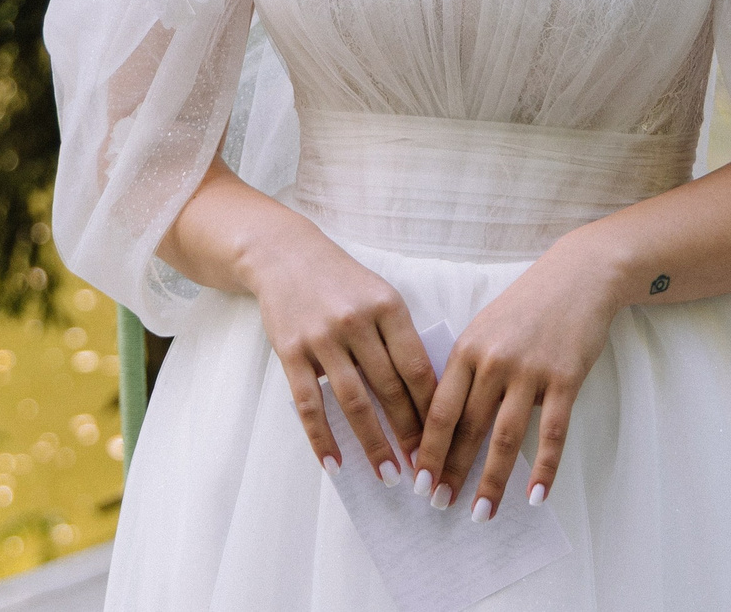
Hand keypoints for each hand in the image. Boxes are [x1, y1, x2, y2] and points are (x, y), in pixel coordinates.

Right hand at [245, 222, 437, 486]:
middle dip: (409, 434)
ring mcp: (322, 338)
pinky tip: (335, 464)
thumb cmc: (342, 282)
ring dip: (373, 444)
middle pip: (390, 389)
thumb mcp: (380, 296)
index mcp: (388, 307)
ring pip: (353, 402)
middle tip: (423, 470)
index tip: (445, 441)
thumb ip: (401, 339)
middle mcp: (356, 322)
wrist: (284, 255)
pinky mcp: (291, 352)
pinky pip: (309, 404)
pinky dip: (322, 438)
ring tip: (389, 475)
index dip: (433, 409)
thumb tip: (427, 399)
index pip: (417, 368)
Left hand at [413, 234, 620, 518]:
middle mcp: (493, 362)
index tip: (417, 479)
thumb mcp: (485, 328)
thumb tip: (445, 419)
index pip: (440, 410)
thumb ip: (467, 369)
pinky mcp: (564, 379)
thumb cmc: (526, 305)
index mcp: (467, 349)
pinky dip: (543, 468)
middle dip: (451, 471)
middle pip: (467, 428)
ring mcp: (530, 371)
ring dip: (491, 480)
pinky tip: (534, 495)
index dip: (428, 448)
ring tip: (480, 513)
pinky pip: (552, 432)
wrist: (578, 277)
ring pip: (505, 437)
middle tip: (439, 504)